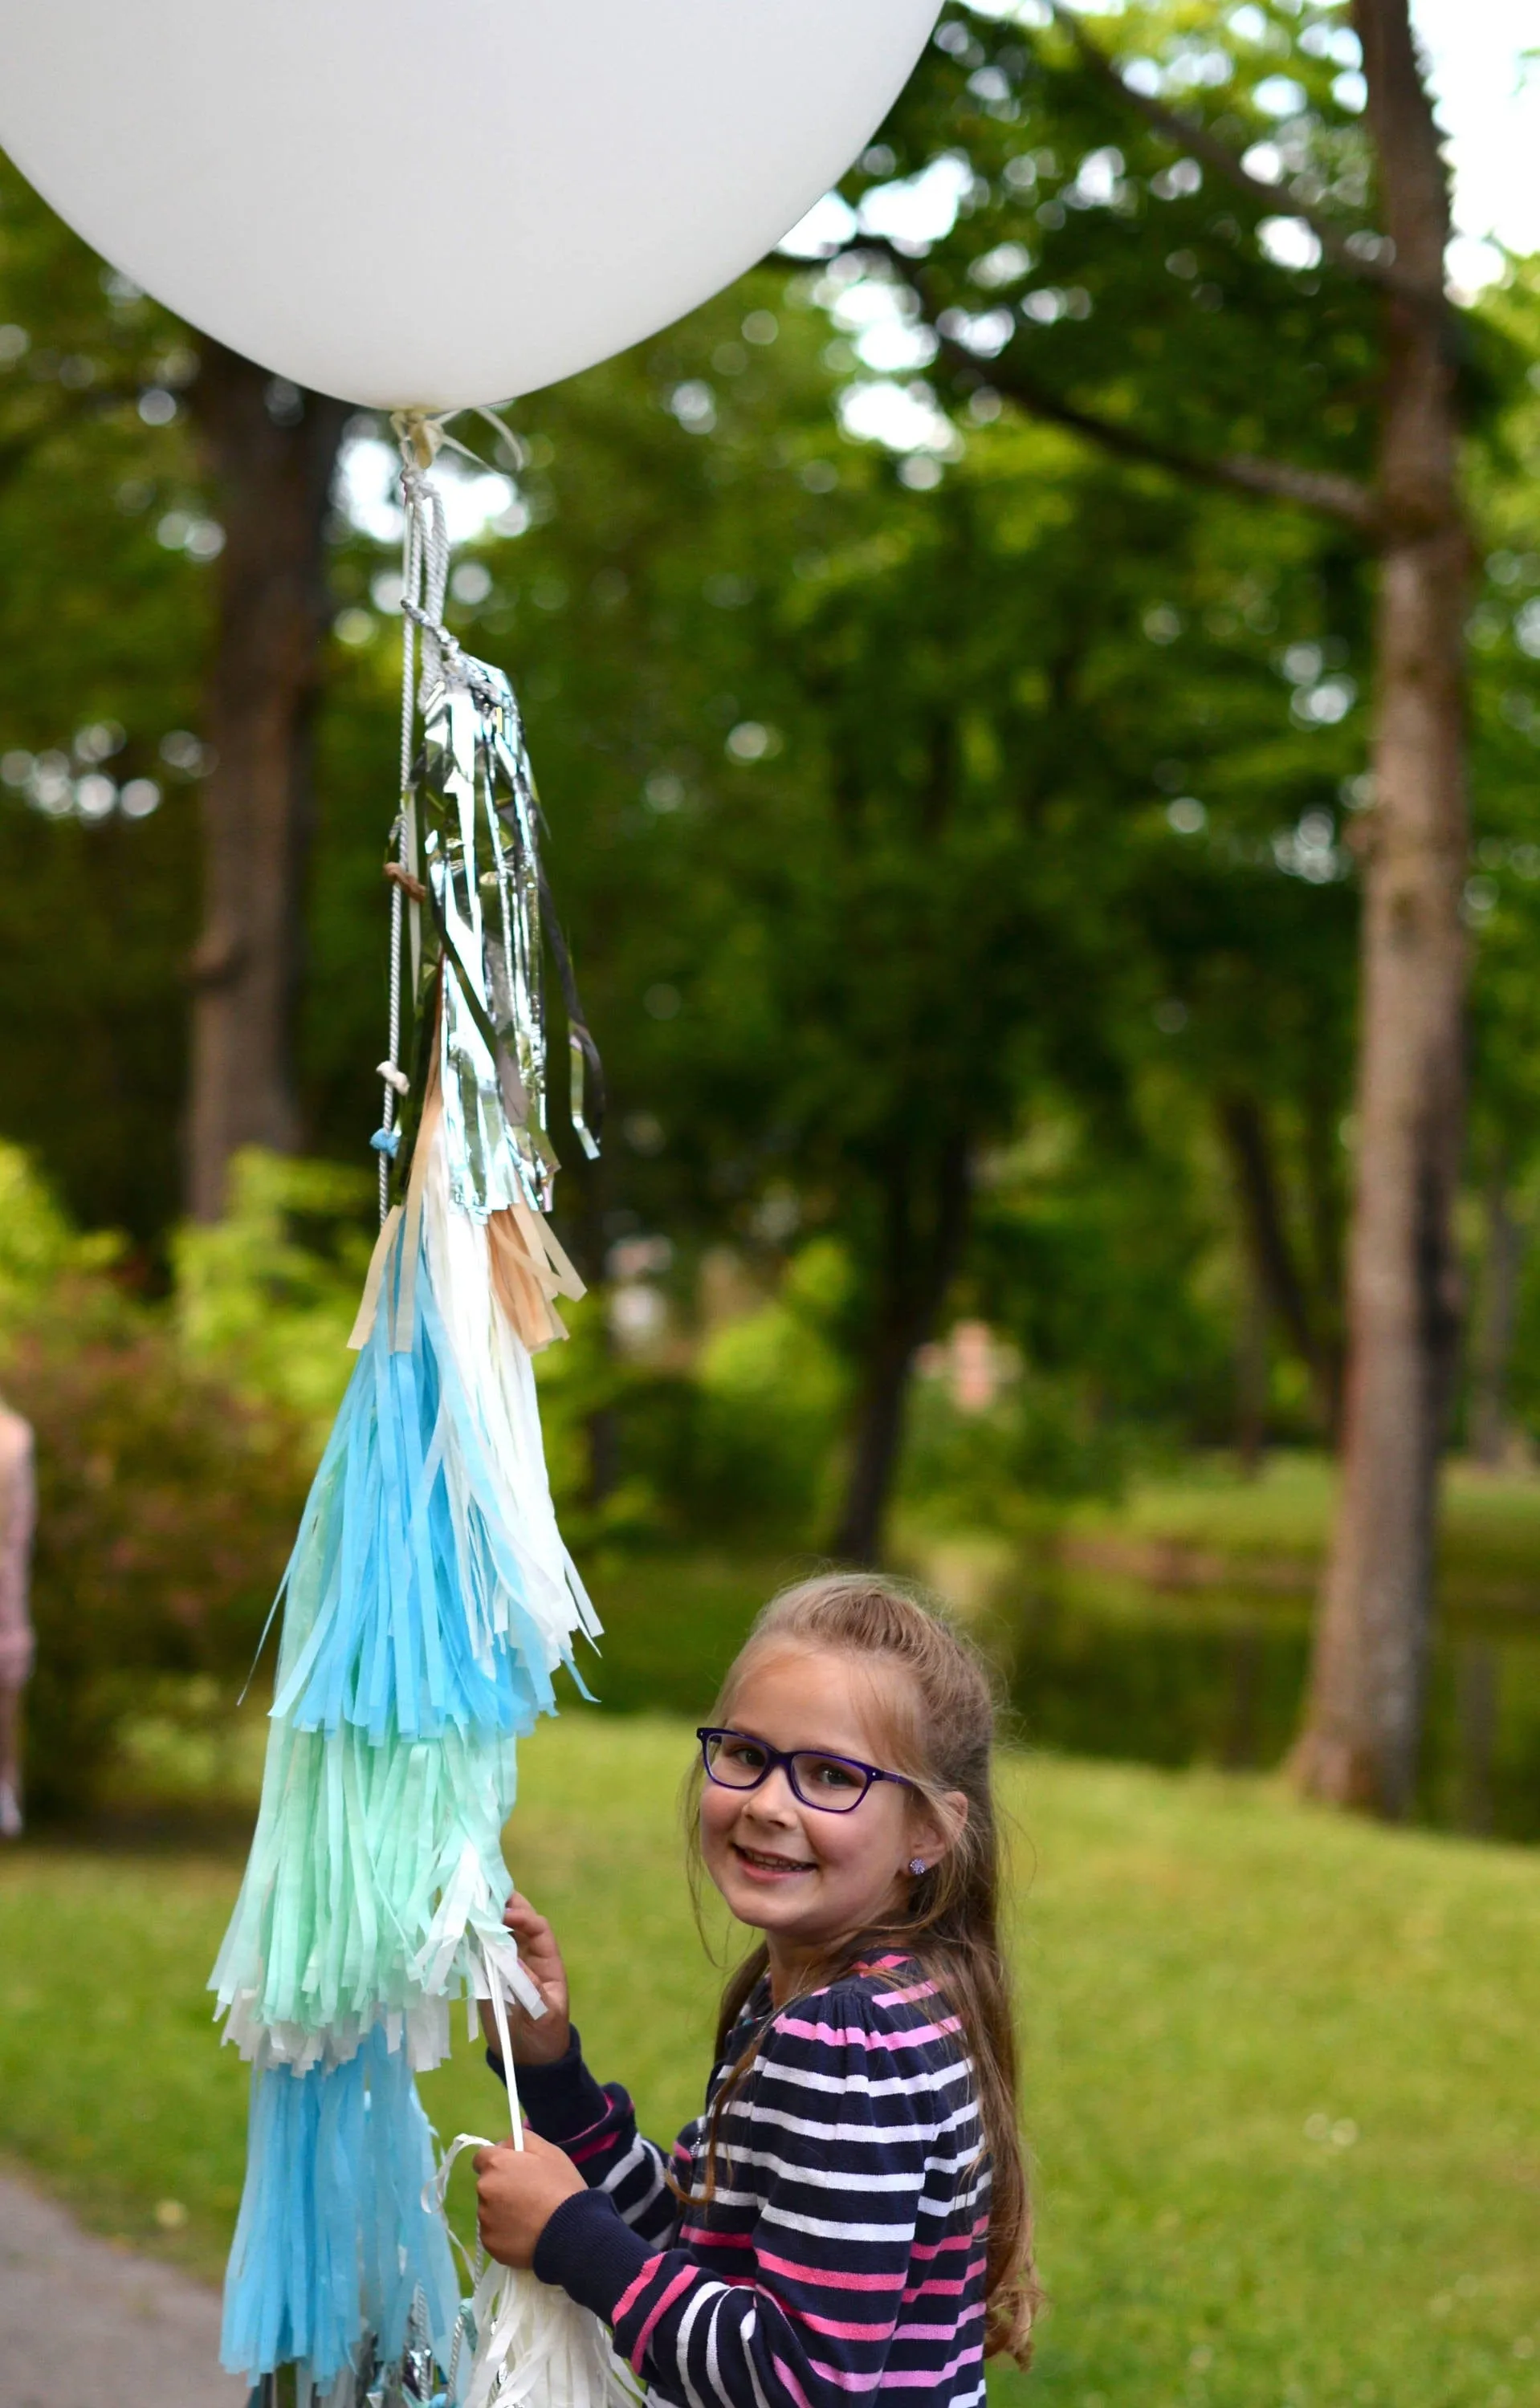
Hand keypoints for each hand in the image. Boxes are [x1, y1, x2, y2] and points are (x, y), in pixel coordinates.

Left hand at [475, 2131, 584, 2268]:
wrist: (569, 2232)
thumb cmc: (561, 2187)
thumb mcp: (549, 2151)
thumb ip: (522, 2140)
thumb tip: (505, 2145)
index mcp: (496, 2164)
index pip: (481, 2157)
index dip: (498, 2161)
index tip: (513, 2170)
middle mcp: (484, 2190)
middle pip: (487, 2184)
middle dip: (501, 2186)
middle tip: (526, 2196)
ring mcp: (485, 2219)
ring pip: (489, 2210)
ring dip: (502, 2211)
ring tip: (528, 2218)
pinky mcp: (489, 2244)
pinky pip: (493, 2233)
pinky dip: (504, 2233)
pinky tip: (524, 2234)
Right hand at [479, 1891, 571, 2065]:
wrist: (528, 2058)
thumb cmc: (545, 2035)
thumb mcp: (545, 2016)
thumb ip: (532, 1991)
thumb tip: (516, 1965)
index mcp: (547, 1961)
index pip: (538, 1928)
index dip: (524, 1918)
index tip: (505, 1915)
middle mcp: (527, 1955)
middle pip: (518, 1921)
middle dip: (505, 1904)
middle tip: (485, 1892)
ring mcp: (507, 1964)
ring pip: (498, 1932)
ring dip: (486, 1917)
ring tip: (468, 1902)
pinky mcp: (488, 1976)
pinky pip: (480, 1951)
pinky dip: (471, 1939)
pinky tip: (458, 1928)